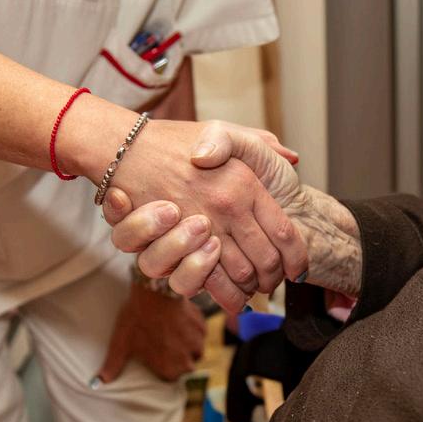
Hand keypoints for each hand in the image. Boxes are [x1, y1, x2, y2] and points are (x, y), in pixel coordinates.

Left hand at [98, 282, 206, 382]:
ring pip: (195, 351)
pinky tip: (179, 320)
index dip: (162, 365)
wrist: (156, 292)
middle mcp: (186, 362)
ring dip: (186, 344)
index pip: (169, 377)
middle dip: (177, 357)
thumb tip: (96, 384)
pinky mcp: (203, 328)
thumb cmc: (136, 319)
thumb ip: (112, 366)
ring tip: (171, 331)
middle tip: (163, 341)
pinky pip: (199, 334)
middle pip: (185, 366)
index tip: (154, 355)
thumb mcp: (120, 344)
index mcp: (168, 371)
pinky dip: (192, 330)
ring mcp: (197, 344)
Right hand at [103, 127, 363, 304]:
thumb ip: (261, 143)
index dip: (297, 256)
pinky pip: (200, 282)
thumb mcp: (224, 129)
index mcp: (244, 182)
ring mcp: (199, 228)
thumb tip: (293, 160)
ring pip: (238, 275)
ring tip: (252, 286)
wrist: (125, 146)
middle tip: (273, 282)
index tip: (297, 269)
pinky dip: (217, 292)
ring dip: (248, 287)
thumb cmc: (174, 140)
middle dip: (273, 278)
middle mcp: (226, 206)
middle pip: (266, 259)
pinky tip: (226, 291)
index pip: (285, 230)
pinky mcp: (173, 248)